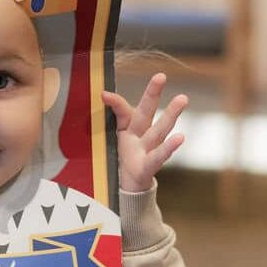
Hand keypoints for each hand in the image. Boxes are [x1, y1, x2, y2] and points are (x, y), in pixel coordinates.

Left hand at [103, 73, 187, 192]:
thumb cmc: (118, 166)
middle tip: (160, 76)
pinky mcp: (147, 167)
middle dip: (152, 94)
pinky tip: (180, 137)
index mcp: (125, 130)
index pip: (122, 112)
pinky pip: (158, 157)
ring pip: (159, 130)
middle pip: (145, 112)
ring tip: (182, 98)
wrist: (127, 191)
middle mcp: (137, 136)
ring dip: (171, 115)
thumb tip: (84, 116)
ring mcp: (145, 150)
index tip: (103, 94)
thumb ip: (100, 134)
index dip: (115, 103)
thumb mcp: (105, 149)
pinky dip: (168, 148)